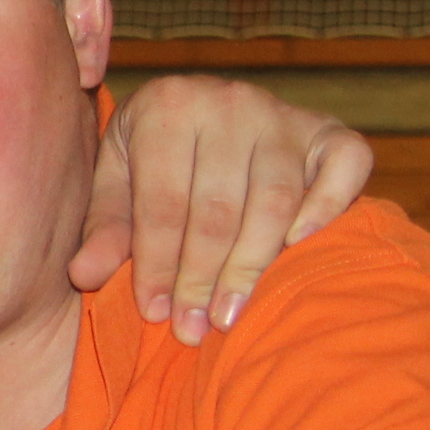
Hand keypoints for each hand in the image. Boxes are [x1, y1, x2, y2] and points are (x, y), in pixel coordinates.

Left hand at [73, 76, 372, 344]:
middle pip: (218, 208)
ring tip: (229, 313)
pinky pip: (344, 165)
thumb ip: (104, 230)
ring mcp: (283, 113)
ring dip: (252, 264)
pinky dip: (326, 207)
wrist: (203, 112)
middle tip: (193, 328)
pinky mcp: (328, 129)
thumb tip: (85, 276)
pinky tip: (297, 249)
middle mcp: (228, 101)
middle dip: (201, 277)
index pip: (162, 202)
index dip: (157, 264)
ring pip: (275, 199)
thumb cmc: (152, 160)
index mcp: (166, 105)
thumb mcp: (117, 184)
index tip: (155, 314)